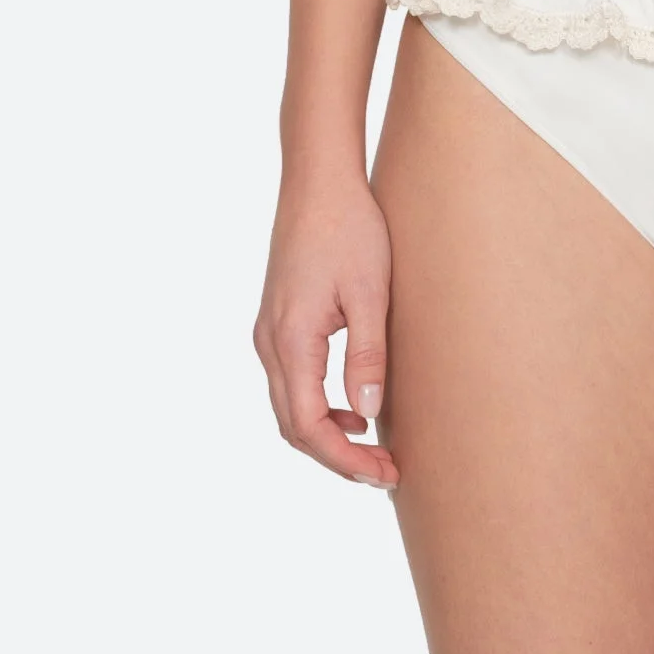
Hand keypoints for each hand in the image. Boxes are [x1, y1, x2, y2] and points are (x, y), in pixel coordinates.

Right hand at [254, 173, 398, 488]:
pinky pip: (291, 382)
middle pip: (294, 426)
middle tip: (385, 472)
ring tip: (374, 450)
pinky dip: (318, 407)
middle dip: (337, 458)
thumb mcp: (370, 293)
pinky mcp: (277, 321)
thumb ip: (366, 356)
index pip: (309, 426)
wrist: (318, 180)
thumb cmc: (350, 228)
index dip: (344, 460)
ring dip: (327, 436)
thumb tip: (368, 417)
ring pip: (290, 406)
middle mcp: (269, 343)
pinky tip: (353, 409)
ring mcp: (268, 332)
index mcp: (291, 340)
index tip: (384, 473)